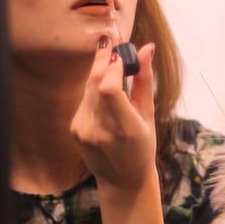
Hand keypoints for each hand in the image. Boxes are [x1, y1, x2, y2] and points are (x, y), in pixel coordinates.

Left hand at [70, 38, 156, 191]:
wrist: (122, 181)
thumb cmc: (143, 148)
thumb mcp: (149, 116)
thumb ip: (144, 81)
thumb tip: (146, 48)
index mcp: (125, 128)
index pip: (109, 89)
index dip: (113, 66)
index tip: (121, 52)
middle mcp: (100, 129)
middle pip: (95, 83)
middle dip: (103, 59)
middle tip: (111, 42)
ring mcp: (84, 130)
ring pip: (88, 88)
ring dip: (99, 72)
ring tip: (111, 61)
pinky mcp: (75, 129)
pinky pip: (84, 99)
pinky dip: (94, 89)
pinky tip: (104, 89)